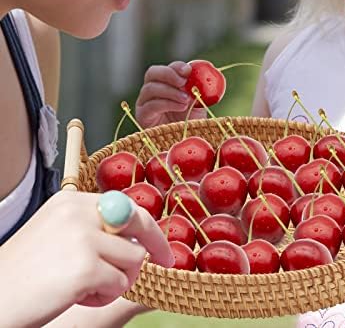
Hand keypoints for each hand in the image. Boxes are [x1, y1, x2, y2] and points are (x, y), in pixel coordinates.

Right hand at [0, 191, 172, 326]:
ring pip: (135, 257)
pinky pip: (121, 283)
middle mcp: (80, 212)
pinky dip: (105, 296)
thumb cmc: (25, 273)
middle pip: (139, 220)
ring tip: (88, 287)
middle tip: (166, 261)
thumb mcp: (57, 233)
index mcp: (72, 200)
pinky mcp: (86, 267)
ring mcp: (84, 237)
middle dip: (157, 243)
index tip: (158, 243)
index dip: (145, 226)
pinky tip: (78, 297)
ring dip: (119, 278)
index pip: (125, 205)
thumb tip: (137, 235)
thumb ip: (92, 227)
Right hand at [135, 62, 206, 127]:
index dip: (176, 67)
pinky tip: (181, 106)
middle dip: (169, 74)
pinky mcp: (142, 116)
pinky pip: (151, 105)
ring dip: (170, 91)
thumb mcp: (198, 102)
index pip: (166, 68)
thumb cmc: (191, 120)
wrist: (185, 142)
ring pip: (151, 88)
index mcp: (165, 83)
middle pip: (152, 73)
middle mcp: (152, 90)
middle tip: (184, 82)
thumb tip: (208, 74)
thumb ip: (199, 88)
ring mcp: (145, 102)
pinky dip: (167, 103)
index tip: (188, 71)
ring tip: (186, 99)